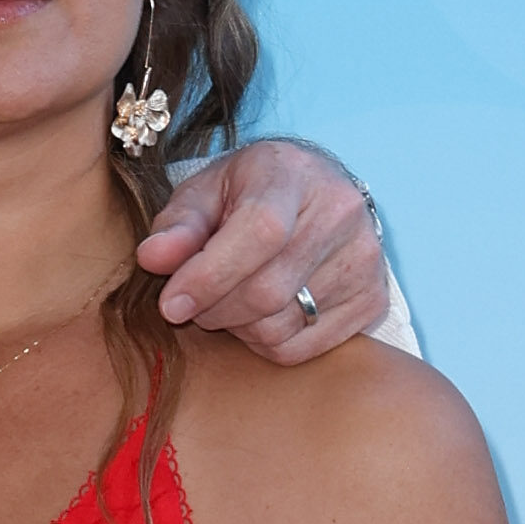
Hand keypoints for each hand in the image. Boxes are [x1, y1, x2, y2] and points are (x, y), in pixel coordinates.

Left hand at [143, 136, 386, 361]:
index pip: (260, 232)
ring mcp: (364, 259)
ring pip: (280, 327)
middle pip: (267, 291)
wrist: (313, 192)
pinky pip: (301, 349)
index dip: (211, 275)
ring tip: (231, 299)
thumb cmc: (249, 192)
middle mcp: (341, 212)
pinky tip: (261, 314)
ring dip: (238, 327)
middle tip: (194, 300)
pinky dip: (266, 343)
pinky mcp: (372, 299)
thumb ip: (178, 225)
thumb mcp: (206, 192)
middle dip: (214, 308)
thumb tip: (152, 258)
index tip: (171, 303)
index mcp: (293, 173)